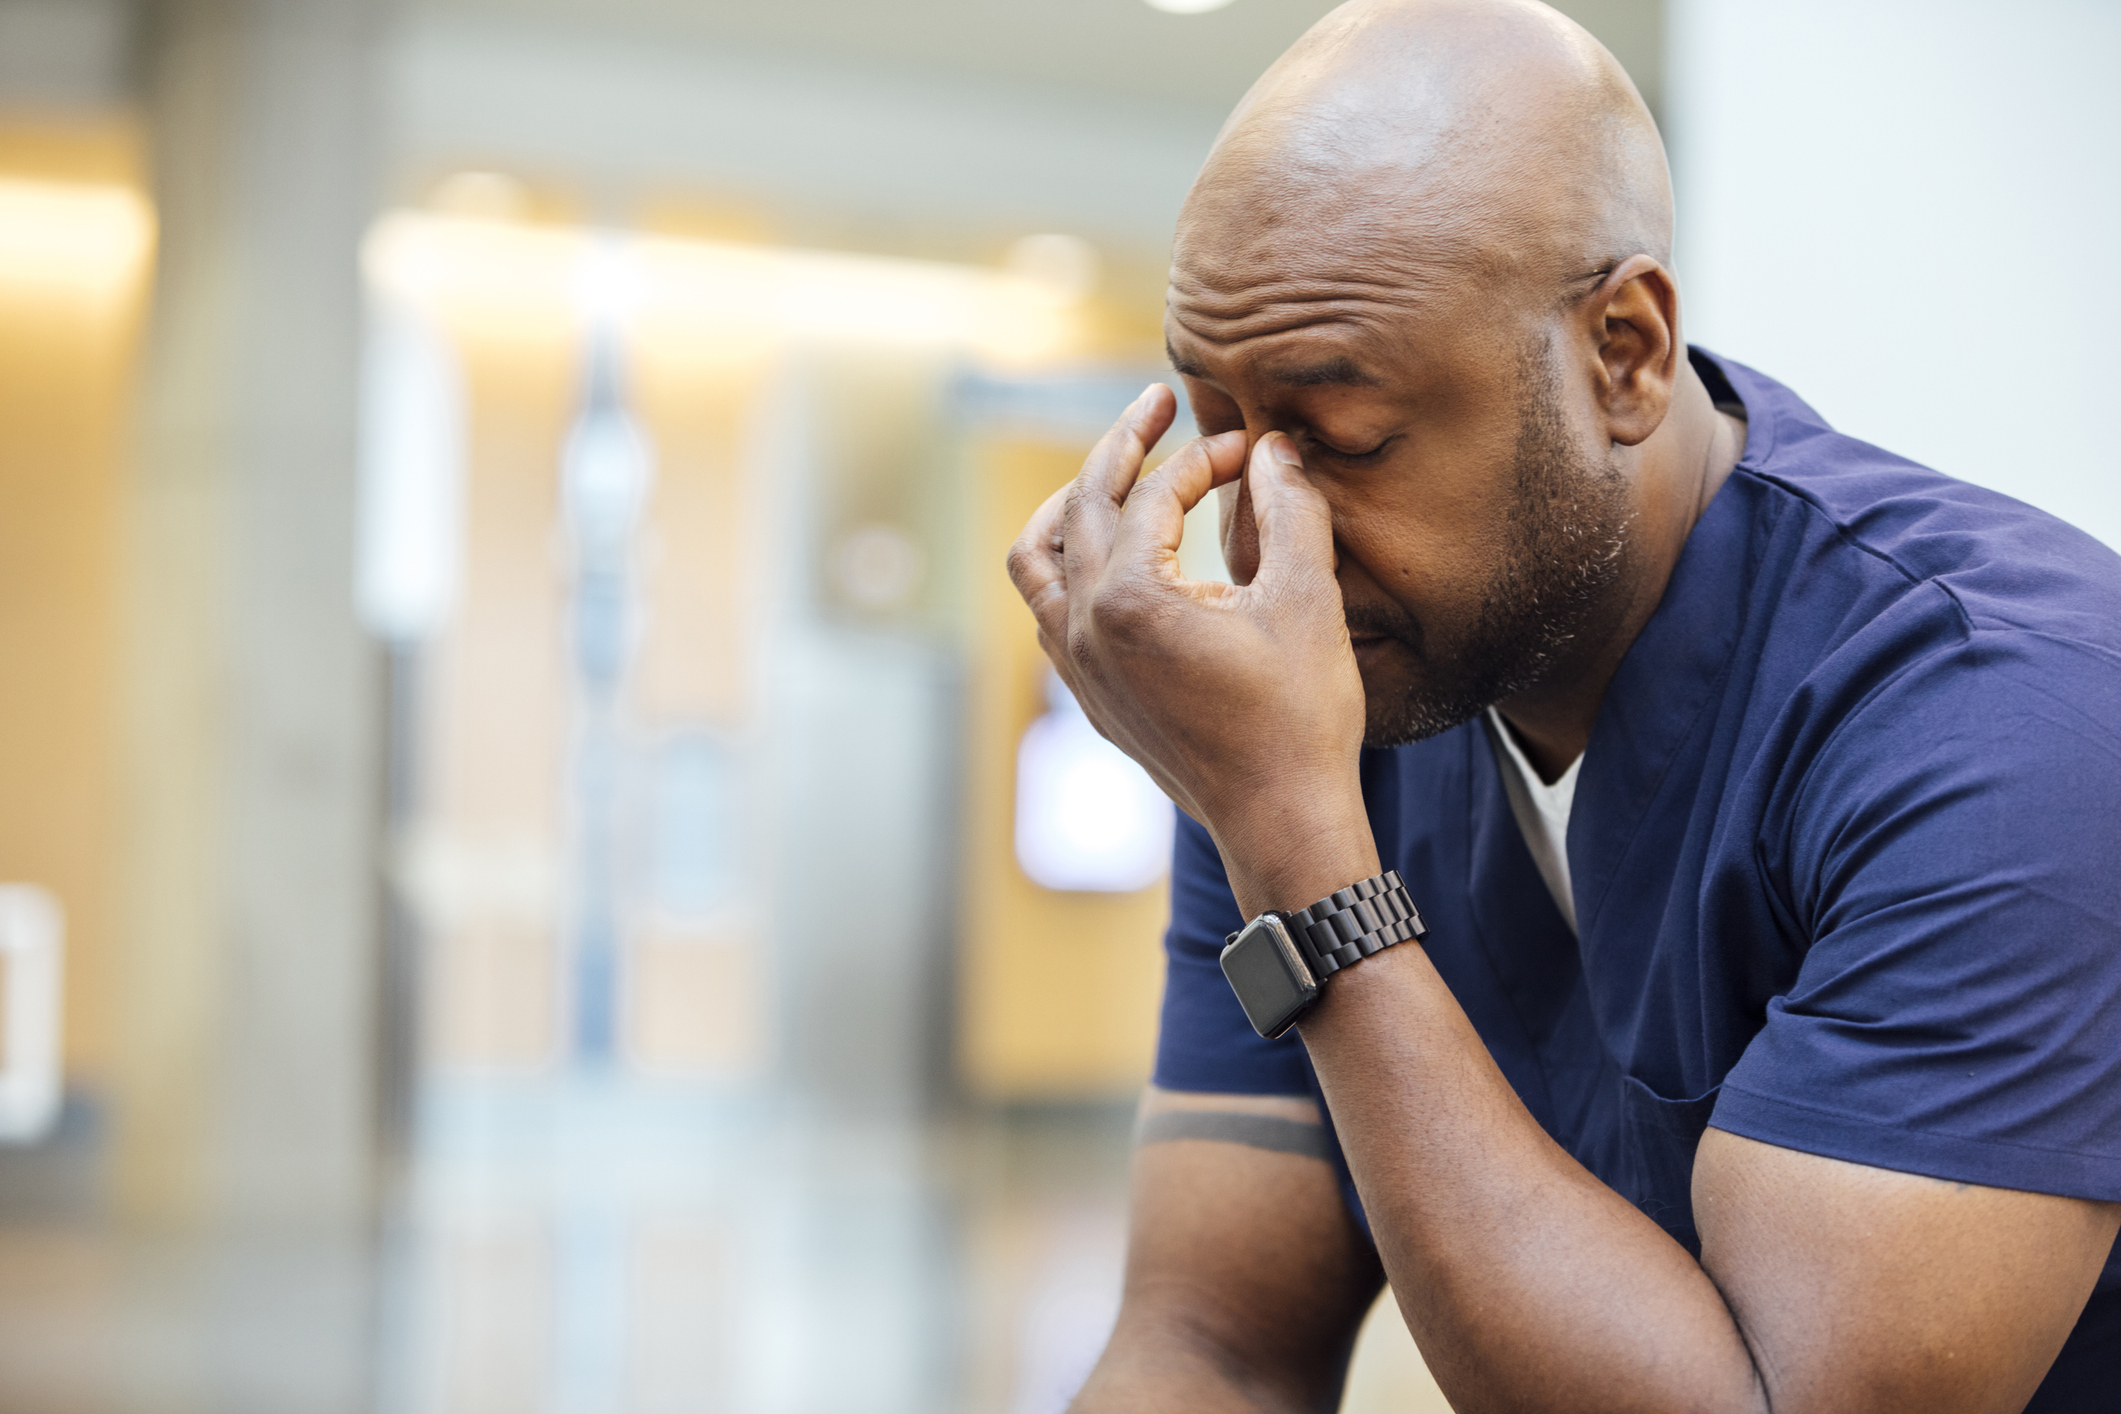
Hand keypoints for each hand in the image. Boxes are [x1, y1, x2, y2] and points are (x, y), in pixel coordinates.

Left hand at [1004, 384, 1380, 914]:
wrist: (1281, 822)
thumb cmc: (1301, 717)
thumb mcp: (1308, 600)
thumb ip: (1289, 509)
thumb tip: (1274, 448)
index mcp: (1130, 600)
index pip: (1152, 497)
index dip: (1201, 459)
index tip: (1247, 446)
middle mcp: (1085, 630)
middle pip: (1079, 510)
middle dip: (1120, 450)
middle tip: (1156, 407)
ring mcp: (1078, 669)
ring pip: (1035, 564)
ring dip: (1066, 510)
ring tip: (1102, 477)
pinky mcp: (1089, 699)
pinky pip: (1047, 615)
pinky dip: (1065, 570)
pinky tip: (1106, 562)